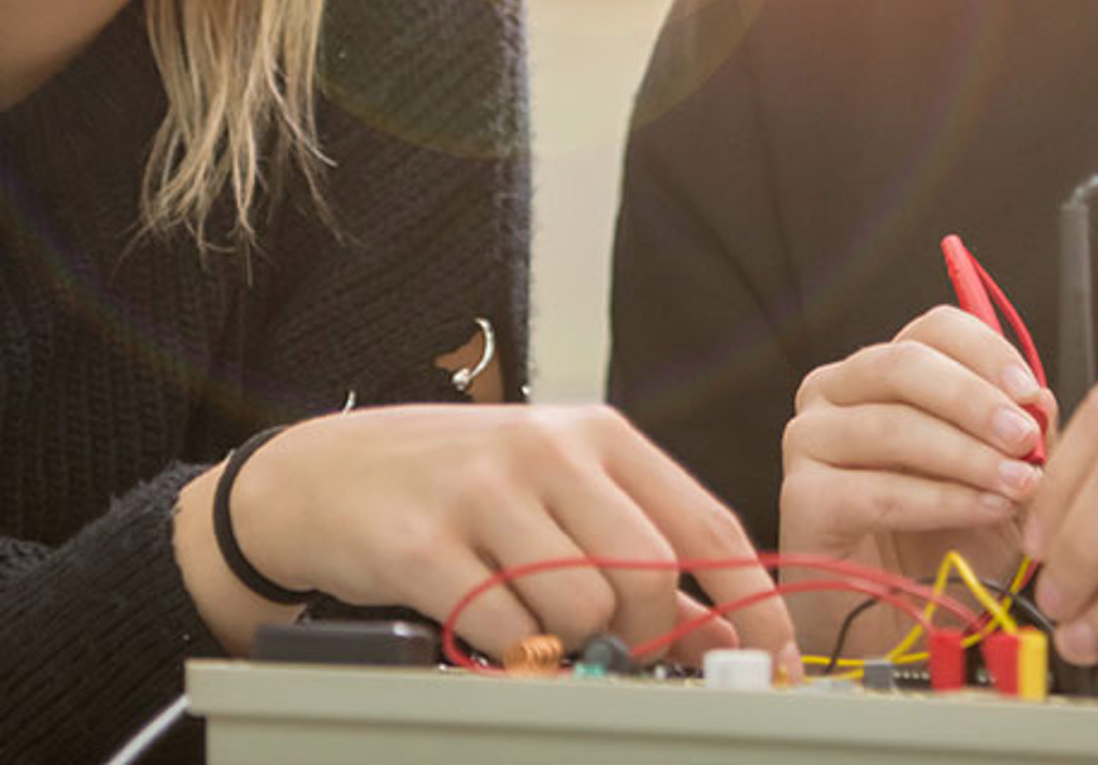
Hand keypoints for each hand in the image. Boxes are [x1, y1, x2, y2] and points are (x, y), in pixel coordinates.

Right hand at [174, 403, 799, 674]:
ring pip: (582, 609)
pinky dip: (504, 651)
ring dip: (566, 643)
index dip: (752, 604)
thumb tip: (718, 634)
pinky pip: (503, 631)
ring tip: (527, 617)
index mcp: (597, 434)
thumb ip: (635, 541)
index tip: (773, 662)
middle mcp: (548, 451)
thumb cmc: (457, 482)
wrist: (324, 473)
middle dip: (648, 635)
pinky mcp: (424, 543)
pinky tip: (478, 619)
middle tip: (614, 648)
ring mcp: (484, 493)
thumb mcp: (554, 485)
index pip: (707, 522)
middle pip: (651, 573)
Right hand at [779, 306, 1054, 653]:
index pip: (931, 330)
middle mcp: (834, 392)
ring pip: (891, 424)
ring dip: (965, 454)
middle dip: (973, 399)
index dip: (984, 352)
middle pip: (903, 363)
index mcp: (881, 373)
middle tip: (1026, 438)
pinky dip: (939, 500)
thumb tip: (1038, 400)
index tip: (1031, 393)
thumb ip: (1019, 437)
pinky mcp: (802, 497)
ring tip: (1017, 484)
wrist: (899, 628)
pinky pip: (877, 489)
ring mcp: (809, 440)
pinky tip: (982, 509)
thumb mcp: (1000, 480)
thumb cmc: (945, 548)